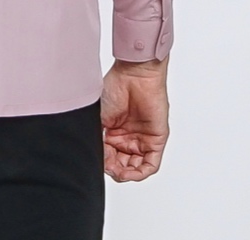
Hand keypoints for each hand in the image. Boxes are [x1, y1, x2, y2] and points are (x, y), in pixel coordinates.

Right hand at [100, 55, 169, 182]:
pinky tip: (130, 171)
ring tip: (118, 170)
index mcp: (113, 133)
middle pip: (122, 165)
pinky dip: (140, 172)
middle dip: (114, 170)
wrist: (135, 75)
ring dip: (126, 173)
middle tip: (108, 167)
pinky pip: (151, 164)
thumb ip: (97, 139)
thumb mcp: (98, 118)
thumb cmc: (115, 88)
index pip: (109, 158)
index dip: (104, 164)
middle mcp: (127, 138)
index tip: (97, 161)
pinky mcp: (156, 140)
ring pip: (135, 168)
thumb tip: (93, 156)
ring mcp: (142, 139)